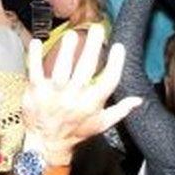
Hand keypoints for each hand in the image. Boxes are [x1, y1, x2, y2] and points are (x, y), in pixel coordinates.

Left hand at [21, 25, 141, 166]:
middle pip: (86, 69)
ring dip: (67, 50)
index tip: (119, 46)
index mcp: (92, 103)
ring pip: (62, 69)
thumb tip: (139, 100)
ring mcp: (54, 95)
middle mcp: (75, 98)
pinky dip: (35, 57)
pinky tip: (38, 42)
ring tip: (72, 35)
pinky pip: (35, 71)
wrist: (47, 144)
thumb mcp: (101, 123)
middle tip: (97, 29)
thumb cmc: (76, 132)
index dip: (116, 63)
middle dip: (93, 47)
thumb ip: (121, 109)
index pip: (109, 80)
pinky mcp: (37, 92)